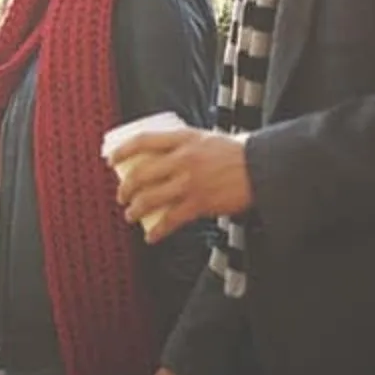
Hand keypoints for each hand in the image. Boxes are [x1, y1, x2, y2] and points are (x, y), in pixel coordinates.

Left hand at [110, 125, 253, 242]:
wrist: (263, 167)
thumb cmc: (237, 152)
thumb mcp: (206, 138)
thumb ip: (183, 144)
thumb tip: (162, 154)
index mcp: (182, 139)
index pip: (142, 140)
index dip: (122, 150)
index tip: (110, 159)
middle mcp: (182, 159)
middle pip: (141, 174)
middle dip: (126, 188)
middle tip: (121, 196)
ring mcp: (190, 182)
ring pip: (151, 198)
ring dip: (135, 209)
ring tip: (130, 215)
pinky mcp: (201, 203)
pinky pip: (171, 219)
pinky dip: (158, 230)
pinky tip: (151, 237)